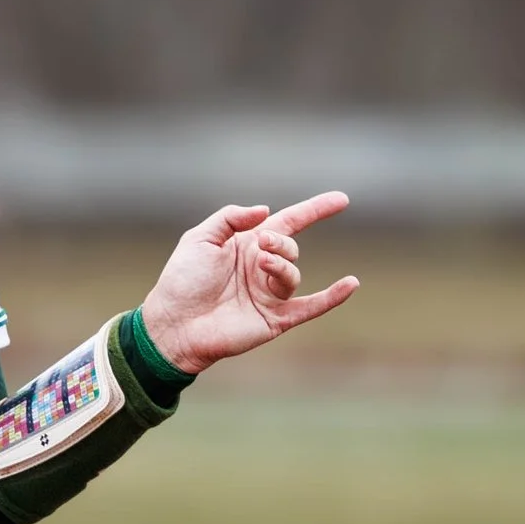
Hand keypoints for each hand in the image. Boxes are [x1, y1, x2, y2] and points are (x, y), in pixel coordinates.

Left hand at [137, 191, 359, 375]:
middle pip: (289, 247)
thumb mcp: (200, 238)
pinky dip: (332, 297)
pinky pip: (310, 307)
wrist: (173, 323)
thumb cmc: (182, 280)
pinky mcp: (274, 319)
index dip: (315, 210)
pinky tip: (350, 284)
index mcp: (247, 245)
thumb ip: (231, 218)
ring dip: (282, 266)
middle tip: (261, 245)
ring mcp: (269, 295)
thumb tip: (266, 210)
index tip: (342, 199)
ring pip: (293, 274)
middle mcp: (262, 268)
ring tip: (262, 265)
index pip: (289, 222)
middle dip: (280, 243)